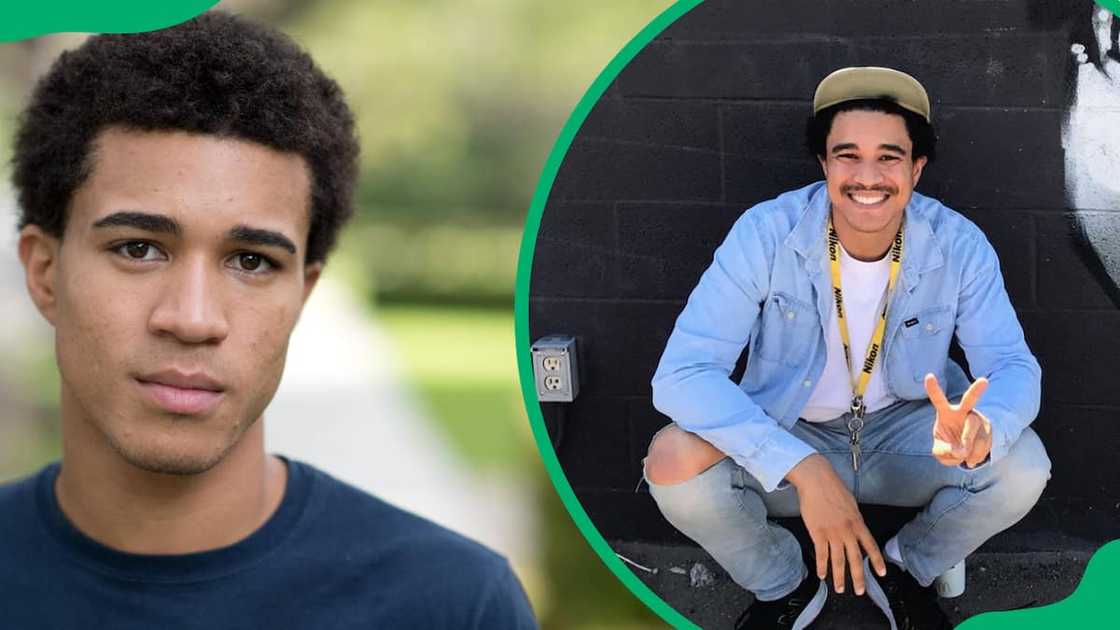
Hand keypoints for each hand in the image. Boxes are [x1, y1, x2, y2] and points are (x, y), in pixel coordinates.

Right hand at [786, 454, 885, 594]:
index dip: (876, 561)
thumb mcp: (851, 504)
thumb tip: (856, 529)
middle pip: (855, 559)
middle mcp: (848, 531)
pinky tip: (822, 575)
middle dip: (858, 577)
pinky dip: (822, 566)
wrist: (817, 480)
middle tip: (860, 591)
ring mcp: (833, 533)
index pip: (870, 546)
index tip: (881, 573)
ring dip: (839, 577)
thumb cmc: (833, 488)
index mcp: (858, 523)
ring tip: (840, 589)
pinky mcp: (818, 532)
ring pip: (838, 560)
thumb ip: (854, 519)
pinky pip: (821, 554)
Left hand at [924, 374, 991, 467]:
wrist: (967, 451)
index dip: (933, 389)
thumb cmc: (948, 443)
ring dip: (968, 451)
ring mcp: (979, 420)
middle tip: (984, 381)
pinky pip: (984, 446)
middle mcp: (964, 412)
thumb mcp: (940, 449)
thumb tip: (960, 452)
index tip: (929, 376)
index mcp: (946, 413)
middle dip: (976, 391)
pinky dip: (975, 458)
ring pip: (975, 434)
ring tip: (964, 458)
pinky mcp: (990, 431)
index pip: (939, 400)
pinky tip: (971, 458)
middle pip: (970, 401)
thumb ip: (943, 451)